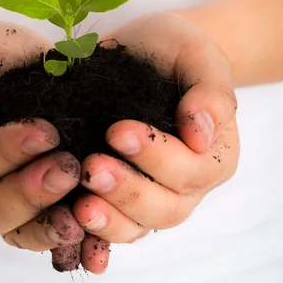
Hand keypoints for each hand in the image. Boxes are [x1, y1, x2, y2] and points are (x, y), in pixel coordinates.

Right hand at [0, 21, 107, 272]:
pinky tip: (88, 230)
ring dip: (47, 222)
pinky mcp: (29, 208)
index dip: (3, 154)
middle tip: (68, 168)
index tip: (46, 131)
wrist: (18, 63)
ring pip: (12, 232)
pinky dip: (62, 237)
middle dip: (28, 193)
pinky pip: (40, 235)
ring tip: (81, 209)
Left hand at [72, 12, 239, 243]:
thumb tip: (201, 135)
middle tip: (91, 168)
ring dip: (109, 220)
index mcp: (214, 154)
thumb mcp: (198, 55)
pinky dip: (91, 234)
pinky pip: (112, 224)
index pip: (191, 170)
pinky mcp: (122, 195)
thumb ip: (209, 91)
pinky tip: (67, 224)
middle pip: (166, 208)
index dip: (155, 157)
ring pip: (138, 226)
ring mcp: (155, 194)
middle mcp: (189, 183)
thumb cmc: (177, 49)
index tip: (117, 130)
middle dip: (127, 191)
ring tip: (79, 206)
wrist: (146, 50)